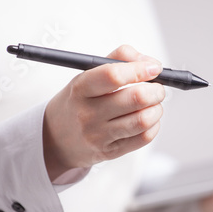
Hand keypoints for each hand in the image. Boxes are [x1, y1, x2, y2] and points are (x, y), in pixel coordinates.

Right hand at [42, 45, 164, 179]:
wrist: (55, 138)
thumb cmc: (79, 101)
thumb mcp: (86, 74)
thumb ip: (118, 59)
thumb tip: (150, 63)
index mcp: (81, 88)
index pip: (113, 75)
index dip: (140, 69)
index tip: (154, 68)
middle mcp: (88, 113)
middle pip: (135, 98)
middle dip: (156, 90)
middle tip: (157, 87)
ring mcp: (98, 135)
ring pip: (143, 120)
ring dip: (157, 108)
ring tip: (154, 103)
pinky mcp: (110, 152)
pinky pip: (143, 138)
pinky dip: (154, 125)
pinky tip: (149, 119)